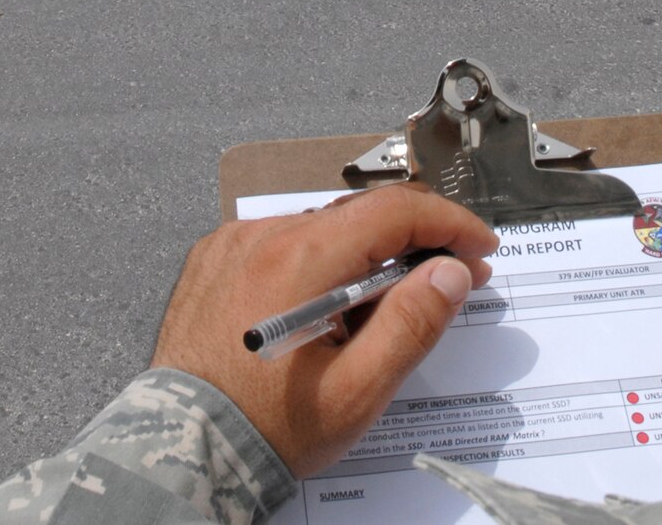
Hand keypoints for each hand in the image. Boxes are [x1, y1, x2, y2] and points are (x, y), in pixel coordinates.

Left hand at [152, 185, 497, 476]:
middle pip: (361, 216)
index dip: (448, 224)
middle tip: (450, 277)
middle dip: (415, 241)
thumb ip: (409, 326)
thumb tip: (449, 274)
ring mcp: (234, 245)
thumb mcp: (356, 391)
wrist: (184, 449)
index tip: (478, 247)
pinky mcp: (217, 260)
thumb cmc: (266, 428)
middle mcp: (262, 239)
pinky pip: (284, 242)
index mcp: (299, 261)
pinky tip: (330, 304)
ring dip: (366, 254)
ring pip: (324, 228)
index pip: (394, 212)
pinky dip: (319, 261)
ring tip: (387, 305)